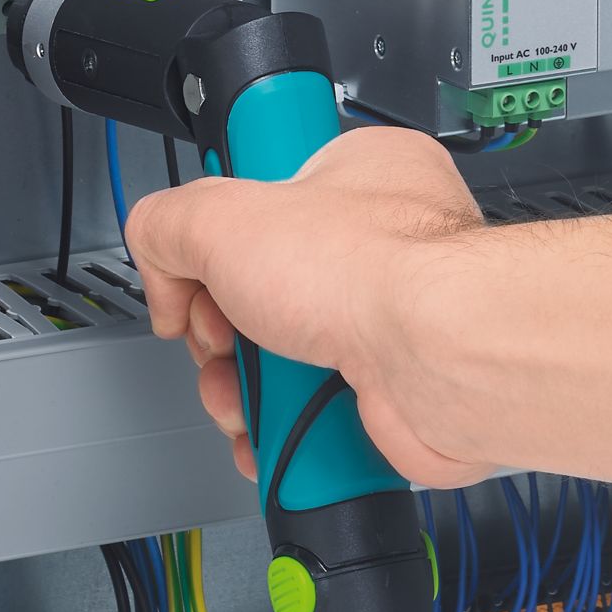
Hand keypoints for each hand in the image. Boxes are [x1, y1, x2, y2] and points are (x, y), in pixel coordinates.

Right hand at [125, 125, 490, 487]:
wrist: (447, 362)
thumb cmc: (381, 272)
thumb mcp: (222, 215)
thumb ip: (165, 225)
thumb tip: (164, 277)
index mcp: (353, 176)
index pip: (260, 196)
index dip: (218, 240)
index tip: (202, 262)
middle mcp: (378, 248)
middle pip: (257, 292)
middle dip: (220, 335)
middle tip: (220, 339)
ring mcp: (386, 323)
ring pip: (279, 362)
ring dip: (242, 392)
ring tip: (242, 396)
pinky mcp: (388, 393)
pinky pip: (312, 417)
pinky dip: (283, 435)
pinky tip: (275, 430)